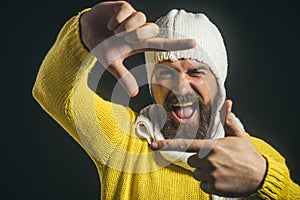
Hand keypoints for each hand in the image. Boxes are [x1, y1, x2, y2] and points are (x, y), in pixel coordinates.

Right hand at [80, 1, 195, 96]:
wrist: (86, 31)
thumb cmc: (102, 47)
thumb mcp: (111, 64)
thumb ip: (123, 76)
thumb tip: (134, 94)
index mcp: (139, 44)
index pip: (162, 44)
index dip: (178, 44)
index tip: (194, 43)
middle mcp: (139, 31)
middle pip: (152, 30)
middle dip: (136, 35)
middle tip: (121, 38)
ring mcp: (132, 18)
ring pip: (141, 18)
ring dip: (126, 27)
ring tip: (114, 31)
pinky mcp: (124, 7)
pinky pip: (127, 10)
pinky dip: (117, 19)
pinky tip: (110, 23)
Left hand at [150, 100, 266, 197]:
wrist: (260, 176)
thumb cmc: (248, 155)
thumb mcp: (238, 135)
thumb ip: (228, 120)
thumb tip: (228, 103)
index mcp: (211, 146)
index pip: (184, 144)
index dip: (166, 144)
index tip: (152, 145)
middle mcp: (207, 160)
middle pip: (191, 160)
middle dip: (200, 160)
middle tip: (217, 160)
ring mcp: (210, 175)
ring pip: (196, 173)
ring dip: (205, 172)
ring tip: (221, 169)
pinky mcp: (213, 187)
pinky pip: (203, 185)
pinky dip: (210, 183)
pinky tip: (222, 178)